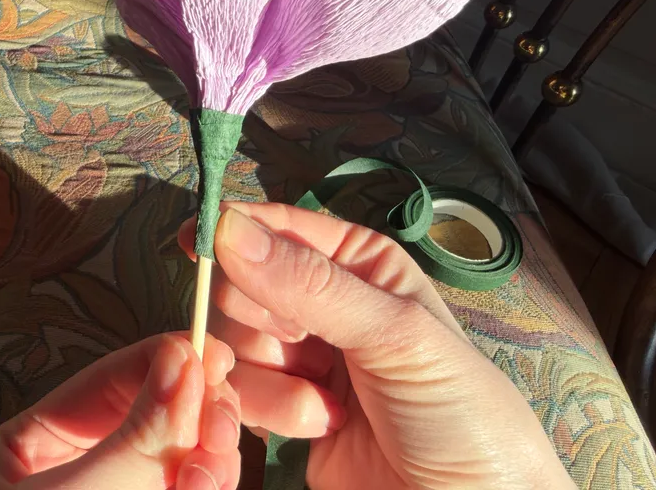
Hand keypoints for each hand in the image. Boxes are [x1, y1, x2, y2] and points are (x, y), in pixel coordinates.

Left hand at [0, 334, 241, 489]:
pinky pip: (197, 481)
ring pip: (189, 448)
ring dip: (212, 454)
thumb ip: (133, 435)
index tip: (213, 355)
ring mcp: (127, 485)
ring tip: (207, 474)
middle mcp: (88, 460)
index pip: (113, 377)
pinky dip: (212, 481)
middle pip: (163, 409)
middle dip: (200, 413)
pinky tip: (209, 486)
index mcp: (38, 443)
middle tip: (220, 428)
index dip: (168, 357)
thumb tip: (183, 361)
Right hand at [179, 203, 575, 489]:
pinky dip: (268, 412)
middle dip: (261, 321)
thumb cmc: (458, 410)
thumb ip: (310, 285)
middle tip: (298, 346)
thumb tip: (229, 230)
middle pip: (242, 285)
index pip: (279, 227)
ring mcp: (302, 357)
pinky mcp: (284, 409)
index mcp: (359, 262)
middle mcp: (324, 301)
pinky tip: (318, 426)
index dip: (235, 232)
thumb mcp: (395, 335)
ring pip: (234, 343)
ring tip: (326, 407)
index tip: (197, 248)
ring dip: (272, 380)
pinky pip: (239, 391)